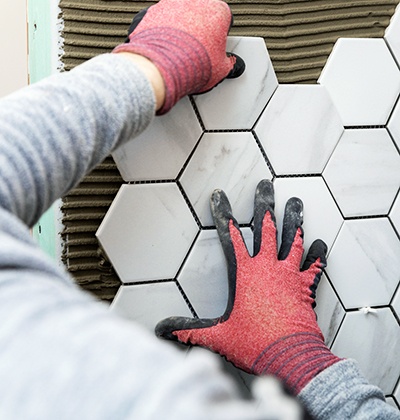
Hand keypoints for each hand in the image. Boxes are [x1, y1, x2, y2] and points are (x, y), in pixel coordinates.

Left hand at [113, 0, 244, 113]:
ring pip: (179, 17)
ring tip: (179, 54)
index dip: (220, 36)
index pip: (223, 19)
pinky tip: (164, 51)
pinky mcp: (151, 13)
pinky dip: (161, 34)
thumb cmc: (193, 64)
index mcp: (217, 10)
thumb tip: (229, 64)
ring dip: (180, 31)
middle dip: (199, 32)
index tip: (216, 48)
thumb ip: (228, 62)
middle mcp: (194, 2)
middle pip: (199, 16)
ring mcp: (171, 5)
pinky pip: (159, 23)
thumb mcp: (221, 69)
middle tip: (197, 52)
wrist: (163, 67)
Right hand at [156, 179, 340, 393]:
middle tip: (266, 187)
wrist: (290, 356)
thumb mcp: (218, 335)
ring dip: (293, 220)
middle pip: (265, 228)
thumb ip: (191, 330)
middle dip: (264, 205)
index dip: (223, 213)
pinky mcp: (305, 286)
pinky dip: (317, 254)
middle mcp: (267, 267)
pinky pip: (313, 265)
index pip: (230, 235)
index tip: (220, 196)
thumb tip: (164, 331)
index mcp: (245, 273)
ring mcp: (288, 274)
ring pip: (292, 239)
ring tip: (295, 202)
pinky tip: (320, 243)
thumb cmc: (255, 343)